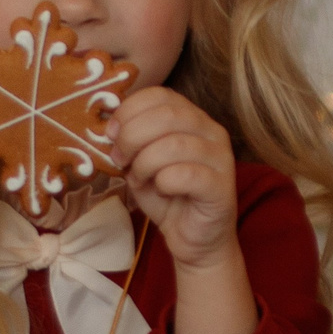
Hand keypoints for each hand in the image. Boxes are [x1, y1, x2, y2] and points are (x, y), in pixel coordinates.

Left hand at [108, 87, 237, 268]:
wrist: (192, 238)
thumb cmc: (166, 196)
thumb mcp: (140, 162)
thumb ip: (130, 141)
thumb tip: (110, 128)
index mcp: (192, 117)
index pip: (161, 95)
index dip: (130, 110)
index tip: (111, 133)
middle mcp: (211, 131)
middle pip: (167, 115)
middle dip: (132, 136)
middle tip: (120, 159)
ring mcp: (221, 157)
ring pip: (174, 144)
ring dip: (145, 163)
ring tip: (140, 178)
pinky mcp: (222, 186)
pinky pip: (186, 174)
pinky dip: (164, 182)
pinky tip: (162, 190)